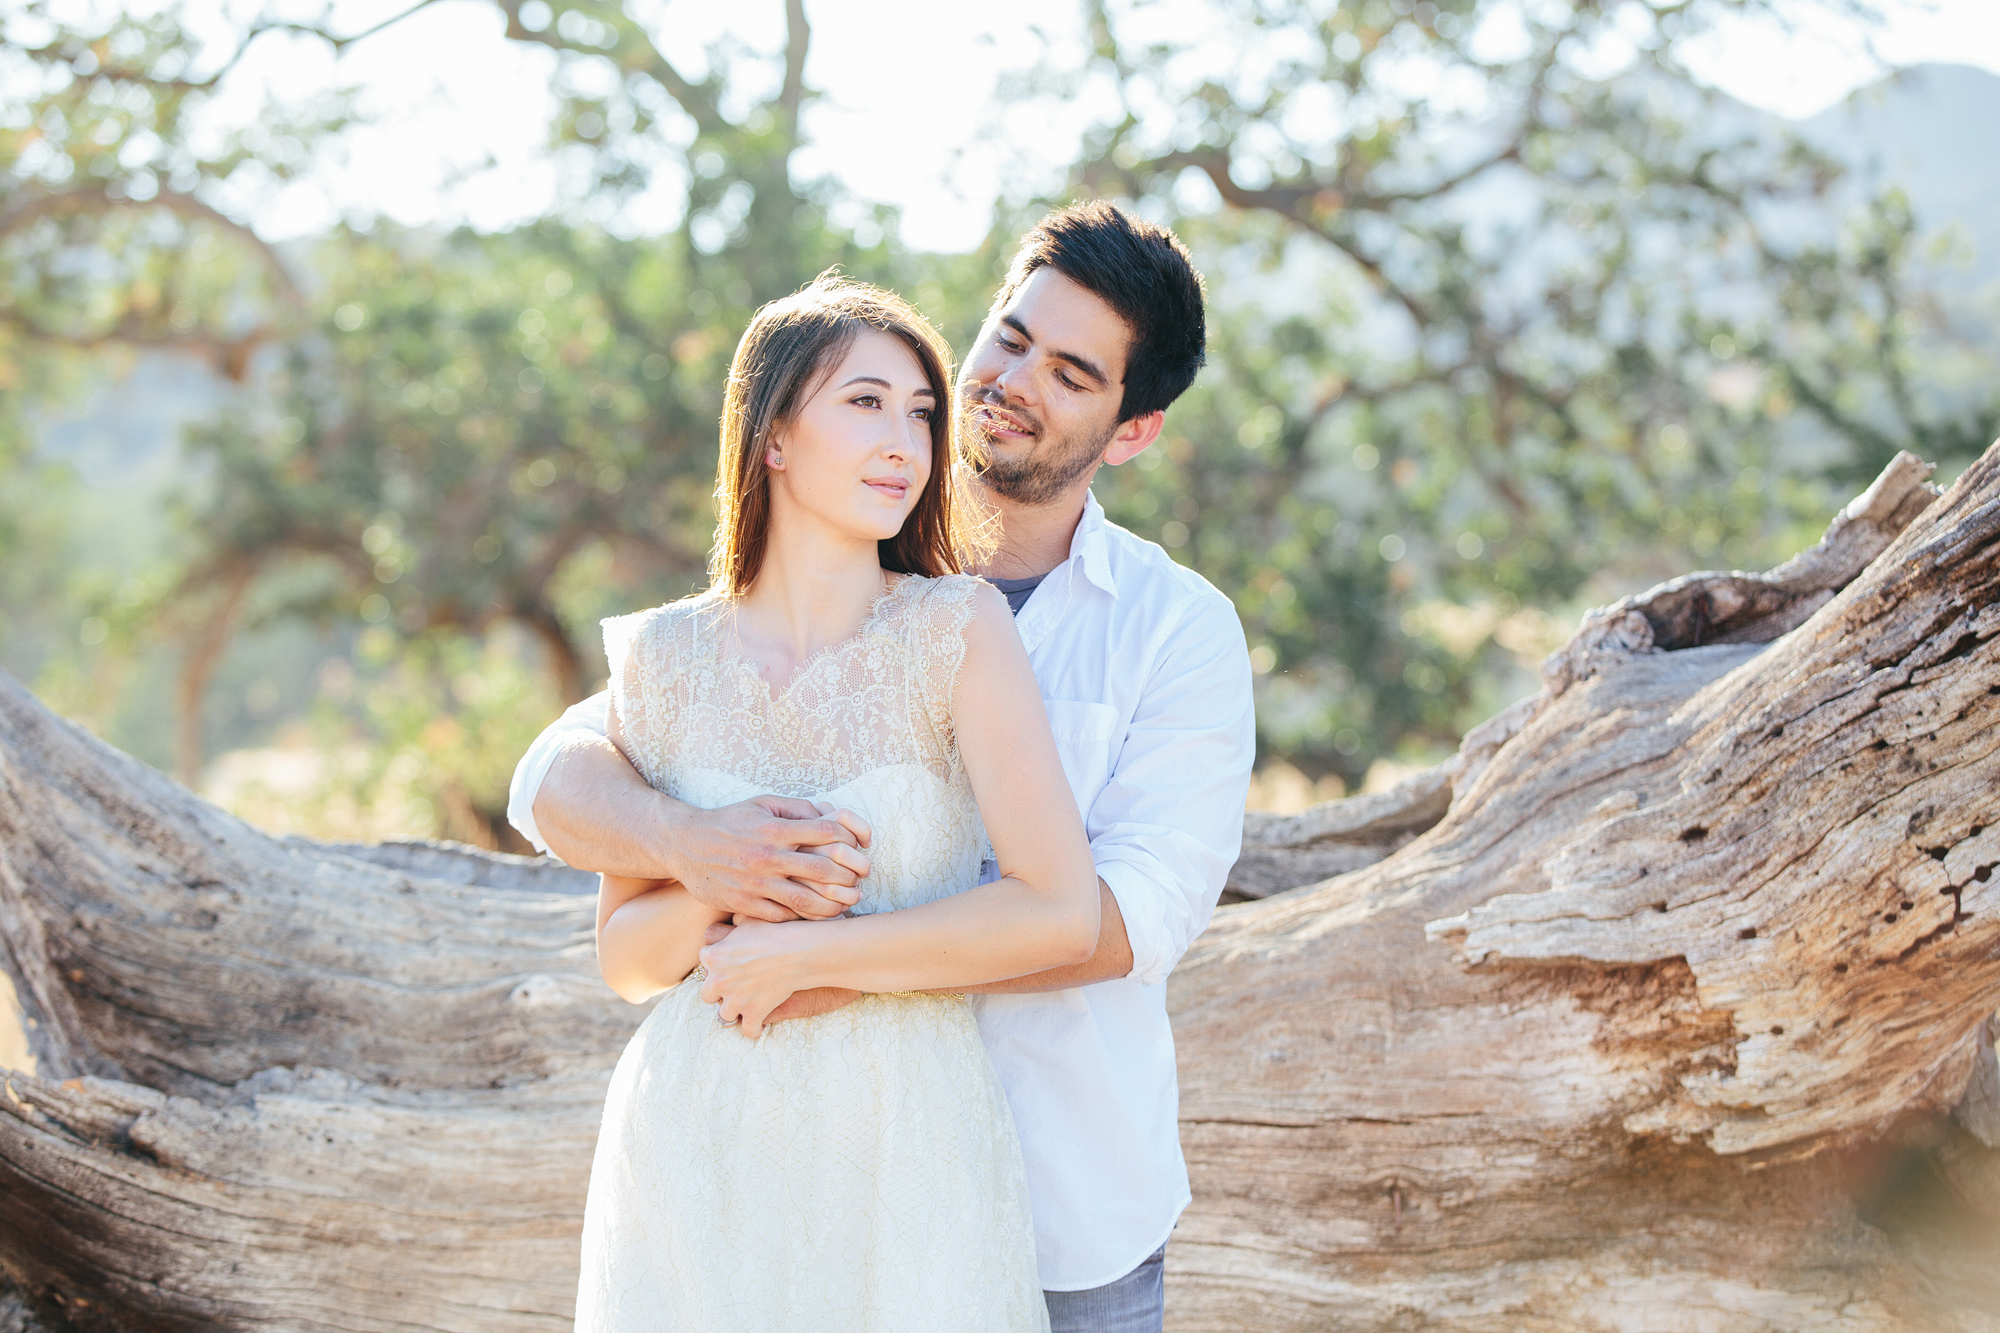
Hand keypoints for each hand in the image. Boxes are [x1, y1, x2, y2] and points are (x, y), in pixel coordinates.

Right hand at [667, 797, 871, 923]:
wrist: (685, 843)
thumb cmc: (730, 821)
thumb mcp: (762, 803)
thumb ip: (798, 809)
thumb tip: (831, 817)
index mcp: (775, 828)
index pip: (826, 832)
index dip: (851, 840)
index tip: (861, 849)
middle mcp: (767, 856)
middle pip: (822, 870)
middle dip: (849, 877)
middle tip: (860, 882)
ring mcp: (755, 883)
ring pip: (805, 900)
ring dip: (832, 905)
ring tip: (845, 905)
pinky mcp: (743, 904)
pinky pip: (781, 916)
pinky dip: (802, 918)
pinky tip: (815, 916)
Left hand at [703, 921, 860, 1026]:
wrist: (798, 950)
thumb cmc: (776, 930)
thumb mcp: (750, 919)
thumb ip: (734, 922)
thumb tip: (733, 919)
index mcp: (713, 956)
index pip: (704, 961)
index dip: (717, 962)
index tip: (729, 962)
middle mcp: (718, 980)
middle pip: (707, 994)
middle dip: (719, 992)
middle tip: (734, 986)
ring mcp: (735, 1000)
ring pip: (724, 1015)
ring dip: (734, 1011)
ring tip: (745, 1005)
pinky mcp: (753, 1013)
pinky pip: (748, 1030)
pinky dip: (753, 1029)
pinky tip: (759, 1023)